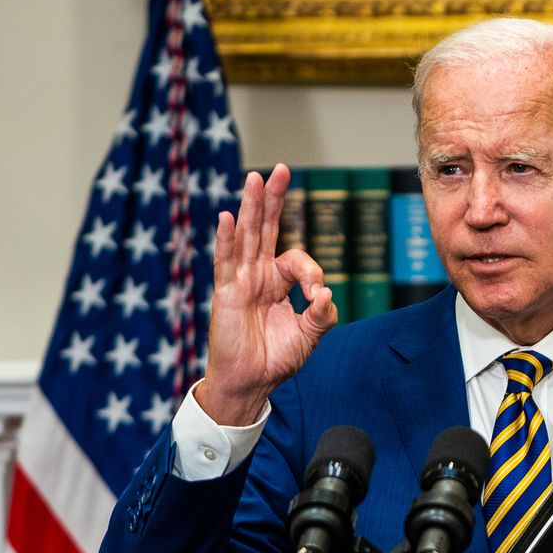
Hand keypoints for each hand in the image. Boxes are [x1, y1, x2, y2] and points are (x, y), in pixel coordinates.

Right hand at [198, 163, 337, 425]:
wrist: (251, 383)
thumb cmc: (277, 359)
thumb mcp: (310, 336)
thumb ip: (322, 315)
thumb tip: (327, 293)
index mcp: (278, 283)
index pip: (297, 259)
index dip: (311, 272)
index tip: (318, 295)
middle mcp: (258, 276)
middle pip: (266, 229)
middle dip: (274, 200)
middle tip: (281, 170)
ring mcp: (240, 281)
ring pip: (246, 236)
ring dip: (251, 207)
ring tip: (255, 178)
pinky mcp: (225, 293)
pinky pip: (226, 261)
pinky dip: (226, 239)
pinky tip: (228, 217)